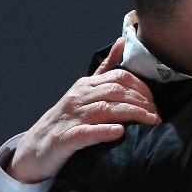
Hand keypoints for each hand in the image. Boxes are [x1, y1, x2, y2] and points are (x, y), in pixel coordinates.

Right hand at [7, 38, 159, 182]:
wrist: (34, 150)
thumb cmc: (65, 121)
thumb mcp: (84, 92)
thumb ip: (105, 70)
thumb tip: (122, 42)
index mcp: (85, 86)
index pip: (119, 77)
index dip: (142, 88)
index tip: (155, 102)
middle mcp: (78, 98)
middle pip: (115, 91)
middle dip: (141, 102)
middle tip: (157, 115)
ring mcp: (71, 118)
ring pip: (105, 109)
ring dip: (132, 114)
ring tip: (150, 122)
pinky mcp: (65, 139)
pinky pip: (86, 133)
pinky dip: (103, 131)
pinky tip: (119, 132)